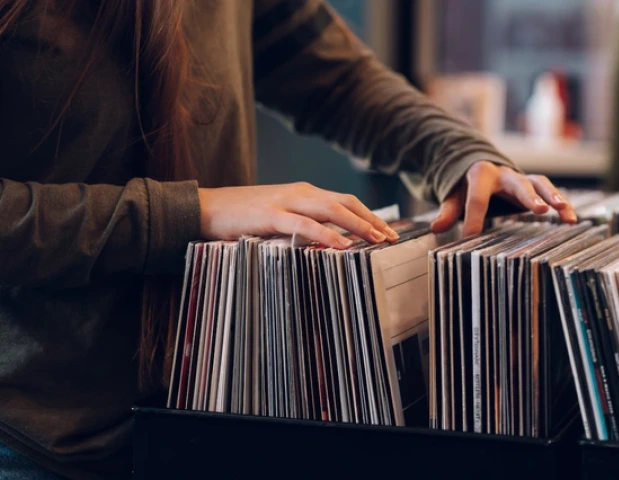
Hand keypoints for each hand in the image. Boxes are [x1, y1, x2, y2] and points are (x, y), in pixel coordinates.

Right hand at [198, 182, 398, 247]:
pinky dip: (326, 233)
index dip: (369, 215)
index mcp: (304, 193)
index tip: (387, 231)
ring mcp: (286, 201)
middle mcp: (300, 192)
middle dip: (372, 220)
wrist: (206, 208)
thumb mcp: (279, 216)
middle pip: (346, 203)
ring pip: (331, 210)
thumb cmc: (242, 215)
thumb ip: (302, 223)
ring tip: (377, 239)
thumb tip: (328, 240)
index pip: (345, 201)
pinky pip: (304, 224)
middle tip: (392, 238)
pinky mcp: (271, 215)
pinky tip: (341, 245)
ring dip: (357, 224)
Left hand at [430, 161, 577, 236]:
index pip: (477, 199)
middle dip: (528, 196)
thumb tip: (436, 228)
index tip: (470, 237)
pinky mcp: (534, 185)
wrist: (480, 166)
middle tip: (538, 210)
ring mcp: (522, 178)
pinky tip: (572, 219)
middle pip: (518, 184)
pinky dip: (562, 204)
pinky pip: (550, 192)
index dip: (473, 219)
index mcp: (480, 175)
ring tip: (563, 211)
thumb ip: (448, 211)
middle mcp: (505, 174)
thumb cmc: (467, 185)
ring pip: (540, 184)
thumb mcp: (454, 195)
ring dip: (553, 197)